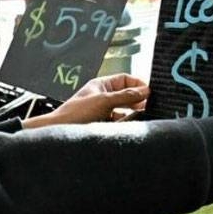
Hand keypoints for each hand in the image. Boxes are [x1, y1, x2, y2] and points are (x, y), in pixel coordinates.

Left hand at [22, 74, 149, 128]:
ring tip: (145, 117)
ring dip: (134, 114)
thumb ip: (126, 96)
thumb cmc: (75, 113)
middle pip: (127, 96)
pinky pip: (120, 124)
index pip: (125, 80)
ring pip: (125, 111)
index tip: (150, 92)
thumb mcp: (104, 101)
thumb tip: (146, 91)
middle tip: (152, 106)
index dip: (138, 84)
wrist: (60, 133)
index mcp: (101, 85)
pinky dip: (127, 124)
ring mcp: (103, 113)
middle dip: (139, 100)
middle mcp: (103, 97)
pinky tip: (133, 126)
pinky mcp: (103, 127)